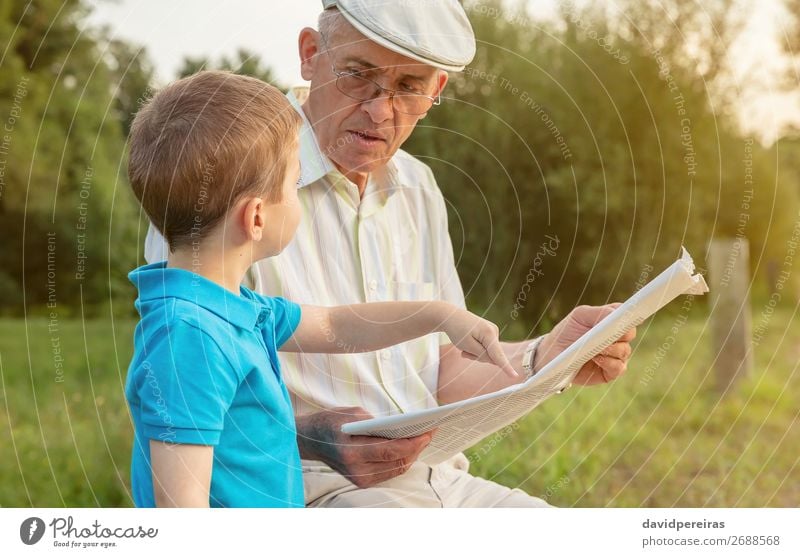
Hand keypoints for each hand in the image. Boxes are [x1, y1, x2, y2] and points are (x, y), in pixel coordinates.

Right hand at [295, 407, 433, 487]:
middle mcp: (356, 470)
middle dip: (417, 448)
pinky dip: (402, 460)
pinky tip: (411, 448)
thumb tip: (406, 426)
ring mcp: (360, 479)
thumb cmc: (331, 421)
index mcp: (351, 451)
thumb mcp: (354, 414)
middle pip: (397, 462)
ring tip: (424, 439)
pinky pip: (390, 472)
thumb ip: (379, 423)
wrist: (310, 440)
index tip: (428, 432)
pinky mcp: (362, 482)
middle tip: (431, 432)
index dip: (413, 443)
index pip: (391, 450)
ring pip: (396, 470)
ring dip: (412, 455)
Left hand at [439, 305, 517, 377]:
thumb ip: (482, 355)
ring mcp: (493, 331)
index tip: (515, 376)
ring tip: (465, 343)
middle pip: (491, 355)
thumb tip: (496, 360)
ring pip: (488, 352)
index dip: (506, 367)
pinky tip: (469, 341)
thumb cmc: (457, 330)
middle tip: (464, 351)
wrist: (451, 316)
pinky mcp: (490, 332)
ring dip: (476, 352)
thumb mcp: (468, 346)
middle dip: (478, 357)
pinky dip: (477, 348)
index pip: (498, 355)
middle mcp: (494, 331)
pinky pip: (486, 347)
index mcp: (489, 333)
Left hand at [533, 303, 636, 385]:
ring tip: (593, 349)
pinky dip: (609, 363)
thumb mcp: (579, 316)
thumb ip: (600, 312)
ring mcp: (615, 355)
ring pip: (625, 351)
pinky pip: (620, 367)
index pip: (628, 315)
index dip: (628, 316)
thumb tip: (618, 315)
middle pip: (630, 333)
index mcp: (611, 320)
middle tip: (604, 335)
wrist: (552, 356)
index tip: (623, 319)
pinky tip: (597, 359)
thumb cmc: (566, 332)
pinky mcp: (611, 371)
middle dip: (619, 334)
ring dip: (610, 349)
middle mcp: (616, 337)